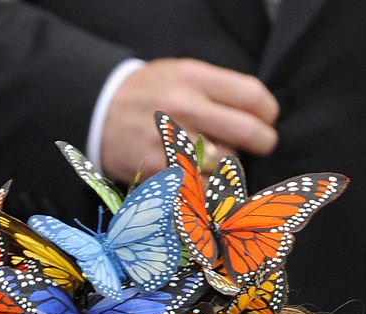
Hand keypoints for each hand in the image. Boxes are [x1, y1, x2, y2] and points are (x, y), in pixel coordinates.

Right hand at [101, 58, 279, 181]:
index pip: (252, 97)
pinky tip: (206, 181)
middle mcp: (185, 108)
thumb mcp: (179, 74)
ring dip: (231, 166)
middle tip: (262, 146)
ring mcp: (173, 142)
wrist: (97, 112)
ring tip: (221, 160)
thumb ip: (216, 90)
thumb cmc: (147, 95)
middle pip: (248, 133)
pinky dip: (212, 188)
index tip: (267, 120)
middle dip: (263, 143)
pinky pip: (204, 187)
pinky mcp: (162, 172)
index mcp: (193, 79)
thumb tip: (257, 115)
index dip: (268, 113)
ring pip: (228, 163)